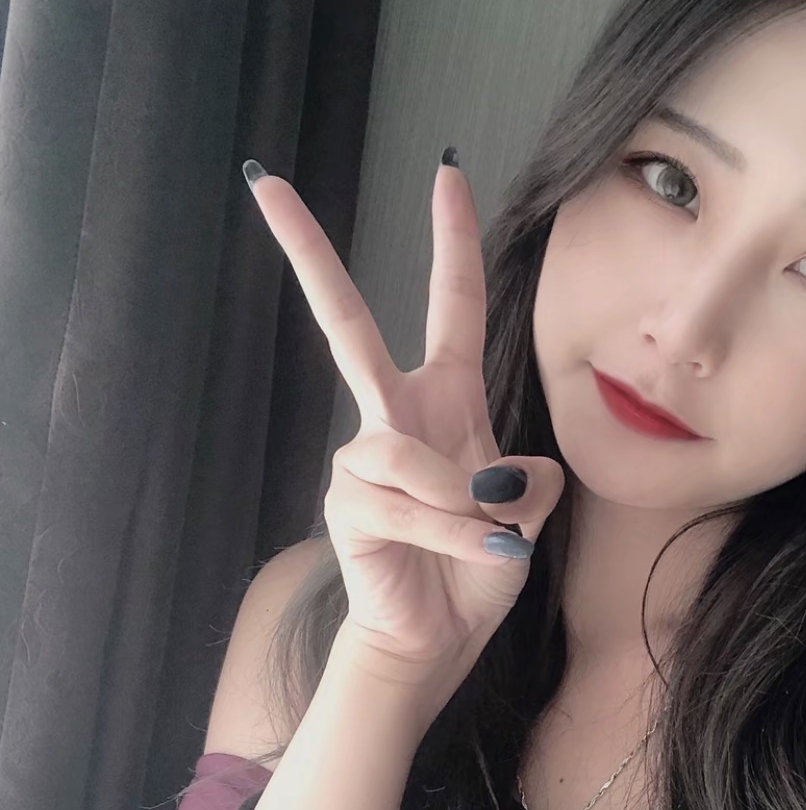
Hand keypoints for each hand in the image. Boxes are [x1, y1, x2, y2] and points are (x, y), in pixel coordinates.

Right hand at [245, 155, 564, 698]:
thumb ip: (530, 479)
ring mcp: (363, 459)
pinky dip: (460, 533)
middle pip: (343, 322)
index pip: (450, 306)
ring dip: (463, 502)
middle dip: (309, 255)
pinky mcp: (347, 505)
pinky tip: (484, 554)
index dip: (451, 242)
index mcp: (447, 401)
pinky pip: (408, 504)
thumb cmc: (478, 567)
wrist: (438, 636)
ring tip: (491, 537)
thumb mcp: (526, 514)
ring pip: (407, 453)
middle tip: (270, 187)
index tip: (447, 173)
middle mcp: (394, 416)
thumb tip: (512, 471)